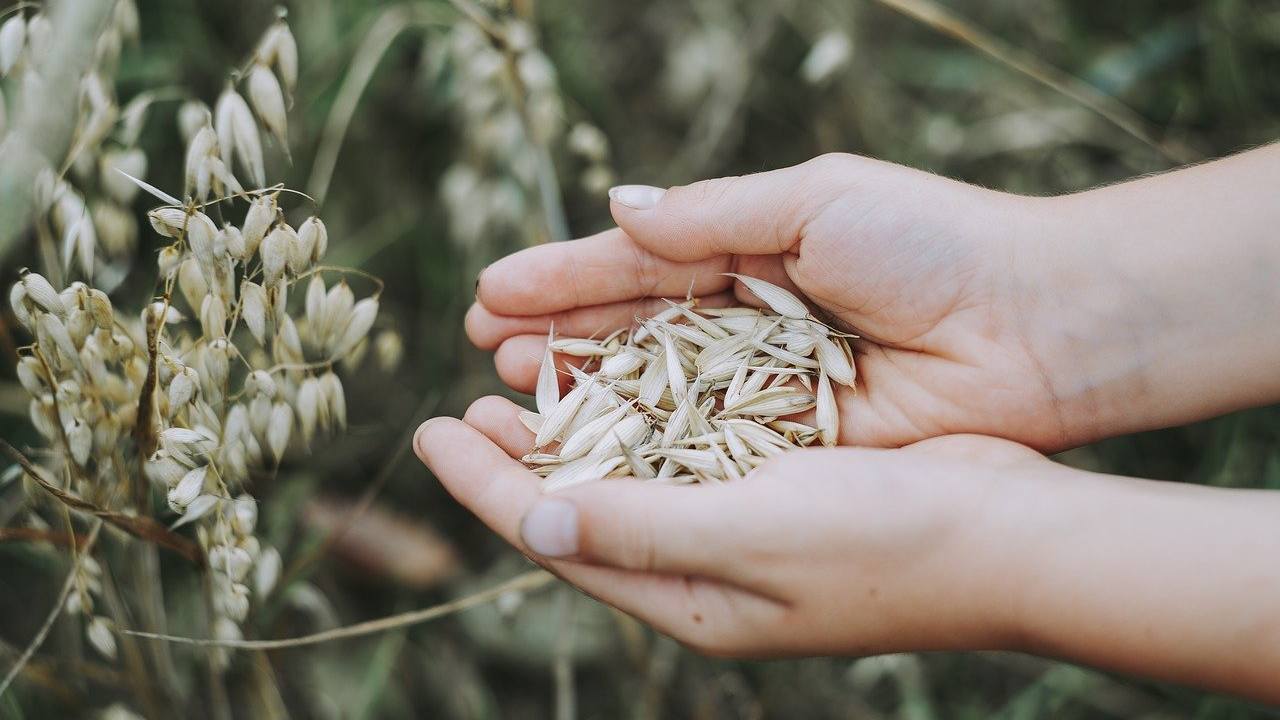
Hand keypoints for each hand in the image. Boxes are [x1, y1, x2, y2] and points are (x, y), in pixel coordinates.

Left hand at [416, 395, 1041, 656]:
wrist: (1013, 535)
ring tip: (521, 385)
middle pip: (583, 508)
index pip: (558, 537)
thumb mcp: (753, 535)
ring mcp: (745, 531)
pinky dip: (642, 416)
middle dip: (517, 459)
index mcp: (689, 598)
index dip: (484, 485)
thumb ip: (641, 528)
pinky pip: (686, 452)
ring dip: (574, 430)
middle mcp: (706, 570)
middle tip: (462, 406)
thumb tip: (531, 519)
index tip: (425, 432)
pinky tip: (623, 379)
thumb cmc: (889, 542)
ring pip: (631, 476)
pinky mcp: (781, 487)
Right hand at [466, 153, 1088, 450]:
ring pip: (656, 391)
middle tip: (485, 347)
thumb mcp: (813, 201)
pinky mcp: (792, 444)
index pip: (637, 264)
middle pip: (634, 331)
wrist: (1035, 326)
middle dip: (560, 335)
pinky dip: (647, 444)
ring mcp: (766, 386)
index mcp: (751, 249)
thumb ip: (709, 215)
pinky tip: (588, 443)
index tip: (492, 291)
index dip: (564, 277)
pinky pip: (704, 444)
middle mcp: (748, 321)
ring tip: (513, 389)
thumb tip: (616, 207)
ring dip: (585, 390)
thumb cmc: (930, 244)